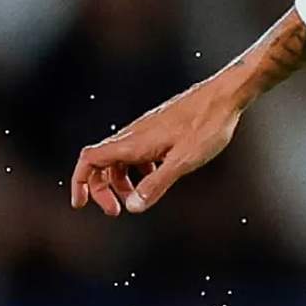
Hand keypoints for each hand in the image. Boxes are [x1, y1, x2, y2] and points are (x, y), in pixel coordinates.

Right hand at [69, 69, 245, 215]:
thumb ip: (156, 184)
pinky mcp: (160, 128)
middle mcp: (134, 134)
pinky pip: (137, 151)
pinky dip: (139, 168)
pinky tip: (157, 175)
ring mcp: (147, 130)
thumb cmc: (208, 123)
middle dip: (102, 189)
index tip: (81, 203)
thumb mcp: (183, 160)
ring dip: (121, 181)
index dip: (80, 182)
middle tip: (115, 211)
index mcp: (134, 142)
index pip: (89, 159)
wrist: (225, 95)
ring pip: (120, 157)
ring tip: (136, 198)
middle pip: (101, 163)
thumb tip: (133, 206)